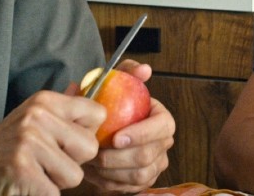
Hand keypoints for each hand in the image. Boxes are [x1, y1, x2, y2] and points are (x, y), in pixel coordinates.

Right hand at [0, 90, 106, 194]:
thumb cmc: (2, 149)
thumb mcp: (30, 121)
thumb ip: (60, 110)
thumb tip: (82, 87)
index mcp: (44, 101)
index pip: (97, 113)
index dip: (87, 135)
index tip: (67, 144)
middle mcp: (38, 115)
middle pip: (90, 147)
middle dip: (72, 163)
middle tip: (44, 163)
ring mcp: (29, 141)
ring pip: (75, 175)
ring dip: (56, 183)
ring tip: (32, 174)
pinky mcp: (22, 169)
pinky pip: (54, 193)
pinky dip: (40, 195)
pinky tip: (22, 185)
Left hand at [82, 60, 175, 192]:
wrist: (100, 129)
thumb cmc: (110, 105)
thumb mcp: (115, 83)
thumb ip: (128, 71)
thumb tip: (145, 70)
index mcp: (161, 118)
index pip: (163, 126)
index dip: (142, 134)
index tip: (116, 137)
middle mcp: (163, 143)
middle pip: (148, 155)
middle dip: (118, 157)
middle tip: (94, 153)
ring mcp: (155, 164)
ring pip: (139, 175)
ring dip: (111, 171)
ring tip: (91, 162)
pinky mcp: (143, 181)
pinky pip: (129, 187)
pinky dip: (109, 182)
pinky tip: (93, 172)